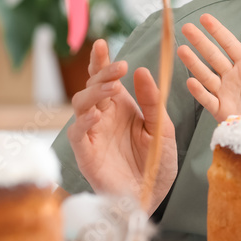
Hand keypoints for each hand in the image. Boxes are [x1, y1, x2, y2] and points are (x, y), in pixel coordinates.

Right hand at [67, 39, 177, 214]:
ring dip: (95, 92)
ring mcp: (92, 134)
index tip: (102, 44)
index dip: (101, 61)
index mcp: (120, 108)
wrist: (152, 196)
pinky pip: (78, 133)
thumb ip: (152, 101)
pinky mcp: (86, 153)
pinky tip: (97, 113)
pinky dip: (84, 121)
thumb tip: (141, 71)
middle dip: (102, 73)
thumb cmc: (156, 163)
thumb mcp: (162, 128)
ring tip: (113, 87)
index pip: (105, 79)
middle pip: (92, 87)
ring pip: (80, 104)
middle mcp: (102, 117)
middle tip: (119, 67)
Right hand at [178, 14, 240, 121]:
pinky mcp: (222, 111)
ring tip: (181, 50)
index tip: (204, 18)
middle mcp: (232, 77)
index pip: (229, 45)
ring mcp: (225, 93)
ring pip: (206, 75)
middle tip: (186, 28)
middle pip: (213, 56)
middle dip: (200, 42)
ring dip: (194, 63)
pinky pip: (208, 99)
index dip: (217, 31)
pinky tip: (191, 81)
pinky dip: (199, 91)